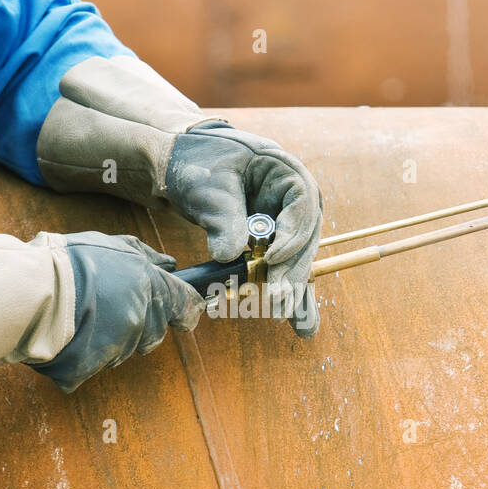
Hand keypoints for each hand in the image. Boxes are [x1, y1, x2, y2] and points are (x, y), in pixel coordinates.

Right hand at [35, 233, 204, 392]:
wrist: (26, 290)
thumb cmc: (65, 262)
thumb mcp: (110, 245)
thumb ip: (145, 256)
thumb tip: (171, 265)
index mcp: (148, 287)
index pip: (185, 305)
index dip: (185, 310)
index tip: (184, 314)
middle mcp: (138, 319)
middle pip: (154, 332)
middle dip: (139, 323)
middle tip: (108, 305)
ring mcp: (115, 347)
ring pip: (123, 350)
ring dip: (109, 338)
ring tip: (81, 315)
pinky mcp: (88, 369)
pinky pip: (91, 366)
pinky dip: (81, 355)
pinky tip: (66, 335)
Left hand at [164, 122, 322, 337]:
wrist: (184, 164)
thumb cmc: (199, 164)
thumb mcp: (208, 186)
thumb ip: (222, 217)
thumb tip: (229, 255)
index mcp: (287, 173)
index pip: (301, 206)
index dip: (291, 235)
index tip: (272, 259)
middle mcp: (295, 200)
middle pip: (303, 239)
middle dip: (292, 271)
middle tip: (279, 300)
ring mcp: (286, 221)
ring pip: (297, 259)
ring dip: (295, 290)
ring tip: (299, 324)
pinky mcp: (273, 241)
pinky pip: (284, 269)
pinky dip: (288, 293)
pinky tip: (302, 324)